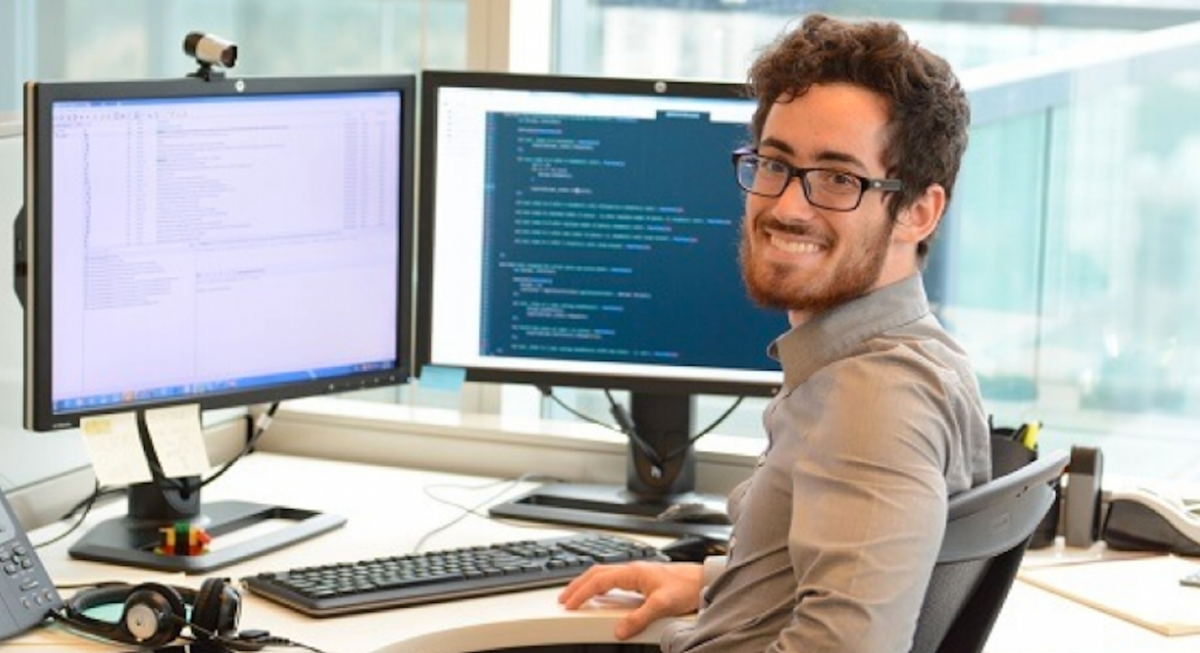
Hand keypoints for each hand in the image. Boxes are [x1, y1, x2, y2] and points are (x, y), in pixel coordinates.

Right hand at [558, 561, 703, 639]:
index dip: (582, 593)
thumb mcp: (661, 605)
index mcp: (633, 572)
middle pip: (596, 573)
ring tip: (576, 596)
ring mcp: (637, 573)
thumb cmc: (686, 587)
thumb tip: (619, 630)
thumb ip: (639, 618)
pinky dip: (601, 586)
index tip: (569, 604)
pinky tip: (602, 595)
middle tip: (564, 599)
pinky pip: (614, 579)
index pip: (599, 581)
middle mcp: (632, 570)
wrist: (704, 581)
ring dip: (588, 584)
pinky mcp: (643, 579)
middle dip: (577, 586)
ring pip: (604, 575)